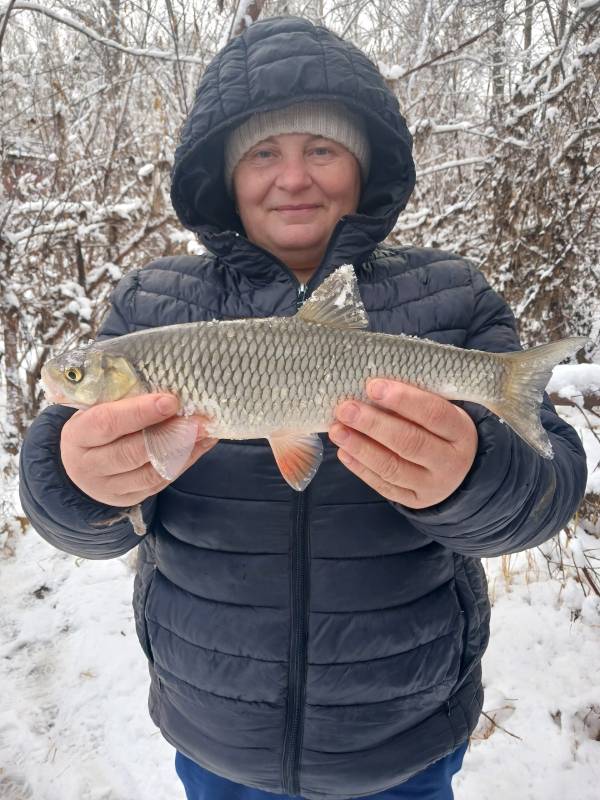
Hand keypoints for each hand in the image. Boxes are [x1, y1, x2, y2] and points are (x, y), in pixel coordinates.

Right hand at [60, 393, 217, 506]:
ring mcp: (109, 487)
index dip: (140, 412)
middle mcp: (89, 465)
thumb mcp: (98, 408)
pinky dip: (184, 462)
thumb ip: (125, 401)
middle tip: (198, 419)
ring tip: (205, 432)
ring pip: (150, 472)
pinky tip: (200, 445)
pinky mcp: (129, 498)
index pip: (107, 423)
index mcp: (78, 435)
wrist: (81, 465)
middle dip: (169, 434)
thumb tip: (169, 388)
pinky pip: (160, 482)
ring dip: (183, 451)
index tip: (170, 401)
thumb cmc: (96, 426)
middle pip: (131, 452)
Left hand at [328, 379, 477, 508]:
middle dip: (374, 424)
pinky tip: (344, 451)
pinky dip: (361, 468)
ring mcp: (432, 485)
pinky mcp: (414, 500)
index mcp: (460, 432)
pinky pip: (384, 485)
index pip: (433, 414)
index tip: (373, 386)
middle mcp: (450, 462)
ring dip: (361, 448)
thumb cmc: (440, 429)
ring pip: (393, 467)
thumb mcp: (441, 410)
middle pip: (410, 442)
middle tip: (346, 409)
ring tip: (337, 430)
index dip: (403, 400)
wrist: (458, 470)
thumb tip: (370, 388)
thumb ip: (413, 401)